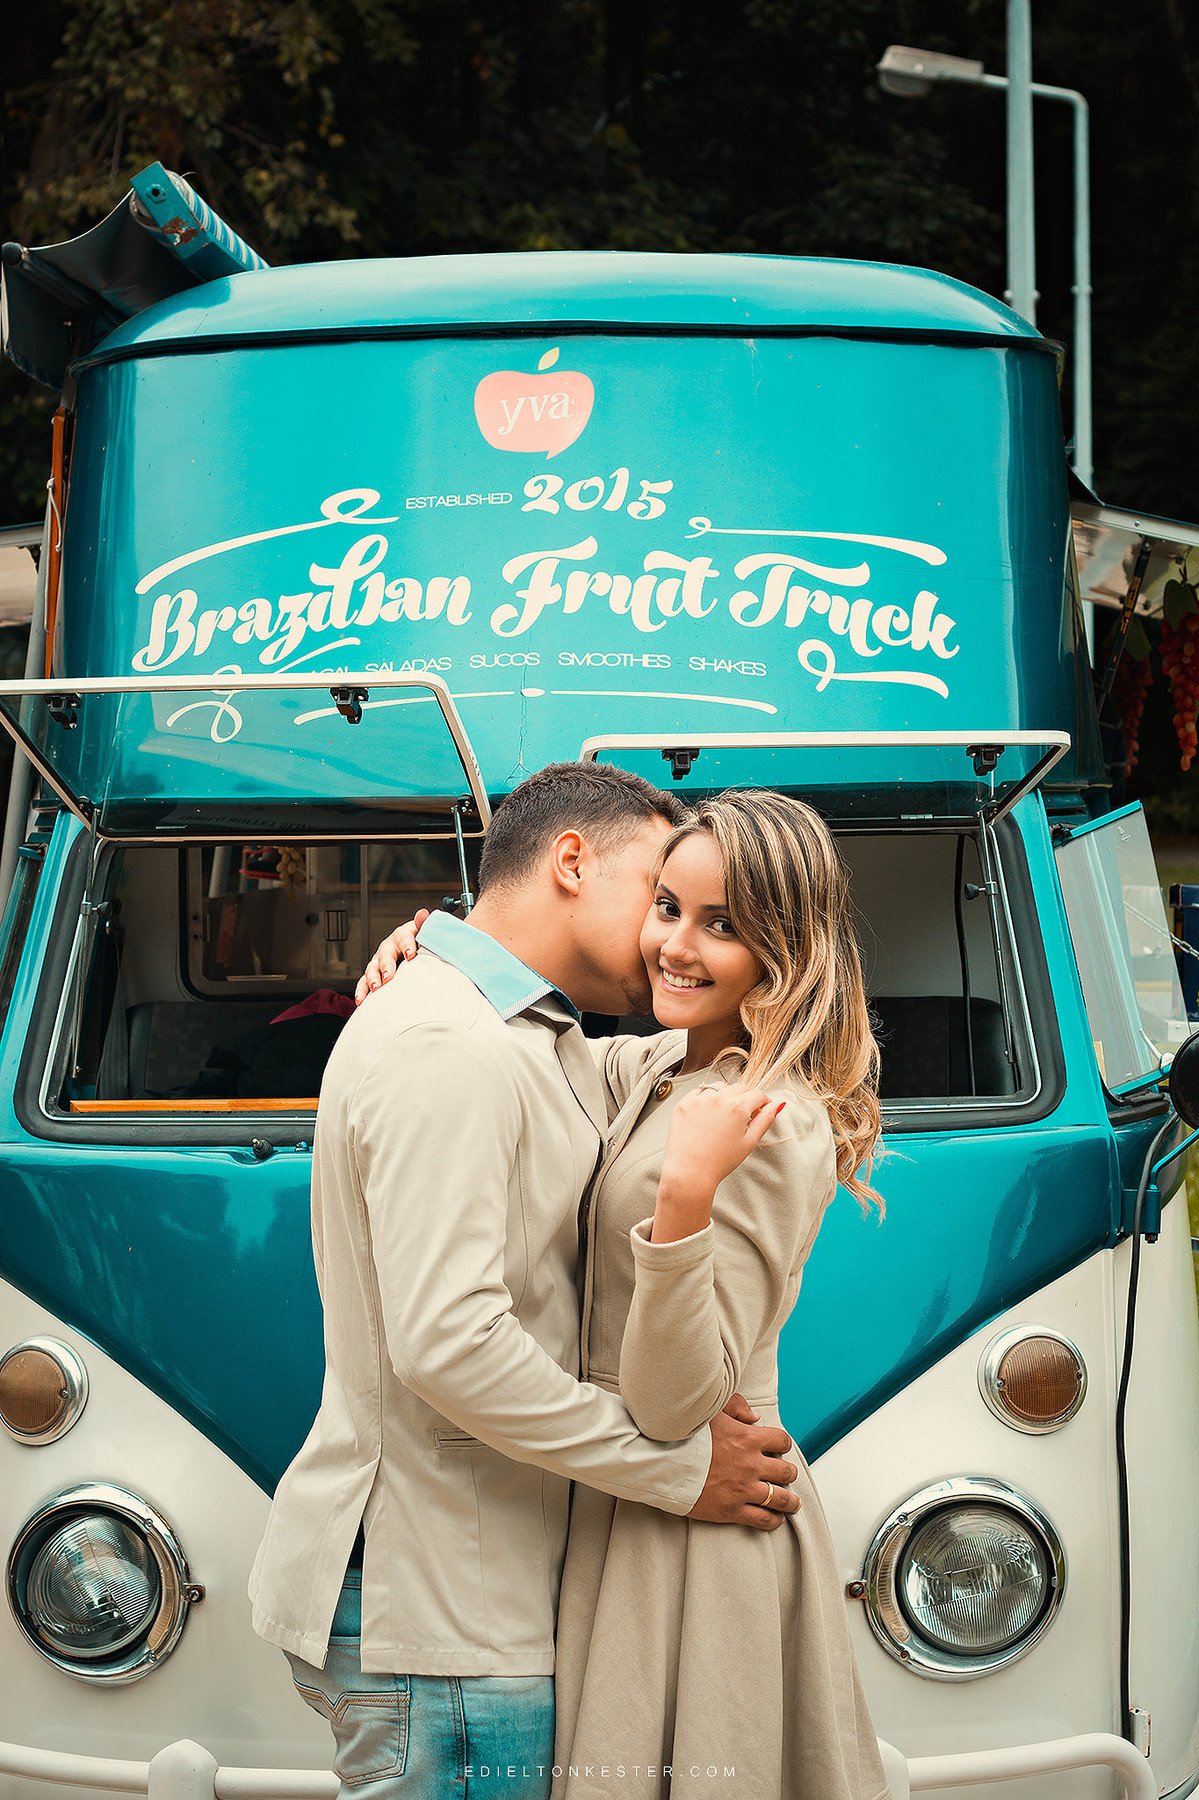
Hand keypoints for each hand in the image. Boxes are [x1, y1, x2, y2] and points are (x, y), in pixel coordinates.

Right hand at [354, 910, 430, 1004]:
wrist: (414, 949)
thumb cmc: (420, 942)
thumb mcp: (424, 932)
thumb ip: (424, 924)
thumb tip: (423, 913)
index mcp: (402, 935)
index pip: (404, 938)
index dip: (407, 946)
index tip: (410, 954)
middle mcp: (388, 947)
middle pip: (385, 955)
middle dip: (386, 966)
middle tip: (389, 977)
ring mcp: (379, 960)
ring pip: (372, 968)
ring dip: (372, 979)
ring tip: (376, 988)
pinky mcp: (374, 973)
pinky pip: (365, 982)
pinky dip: (362, 991)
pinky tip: (362, 1000)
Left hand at [653, 1084, 782, 1237]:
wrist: (690, 1172)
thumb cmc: (719, 1161)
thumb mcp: (749, 1142)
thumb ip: (765, 1120)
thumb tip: (777, 1105)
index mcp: (738, 1106)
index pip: (757, 1094)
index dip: (763, 1102)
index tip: (762, 1109)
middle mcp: (718, 1098)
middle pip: (739, 1087)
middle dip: (745, 1098)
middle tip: (743, 1116)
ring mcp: (699, 1099)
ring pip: (718, 1087)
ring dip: (724, 1096)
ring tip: (723, 1117)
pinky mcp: (684, 1104)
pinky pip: (698, 1092)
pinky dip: (704, 1099)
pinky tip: (706, 1116)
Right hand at [688, 1396, 799, 1530]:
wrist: (663, 1463)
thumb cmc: (684, 1436)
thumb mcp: (710, 1410)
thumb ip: (736, 1407)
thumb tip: (755, 1417)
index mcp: (747, 1438)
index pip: (781, 1441)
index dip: (783, 1445)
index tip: (780, 1450)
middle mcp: (750, 1465)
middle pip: (785, 1472)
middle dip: (788, 1473)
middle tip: (787, 1476)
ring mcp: (743, 1489)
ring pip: (780, 1498)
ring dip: (790, 1501)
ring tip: (793, 1503)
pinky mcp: (732, 1510)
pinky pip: (762, 1519)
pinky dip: (774, 1520)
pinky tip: (776, 1519)